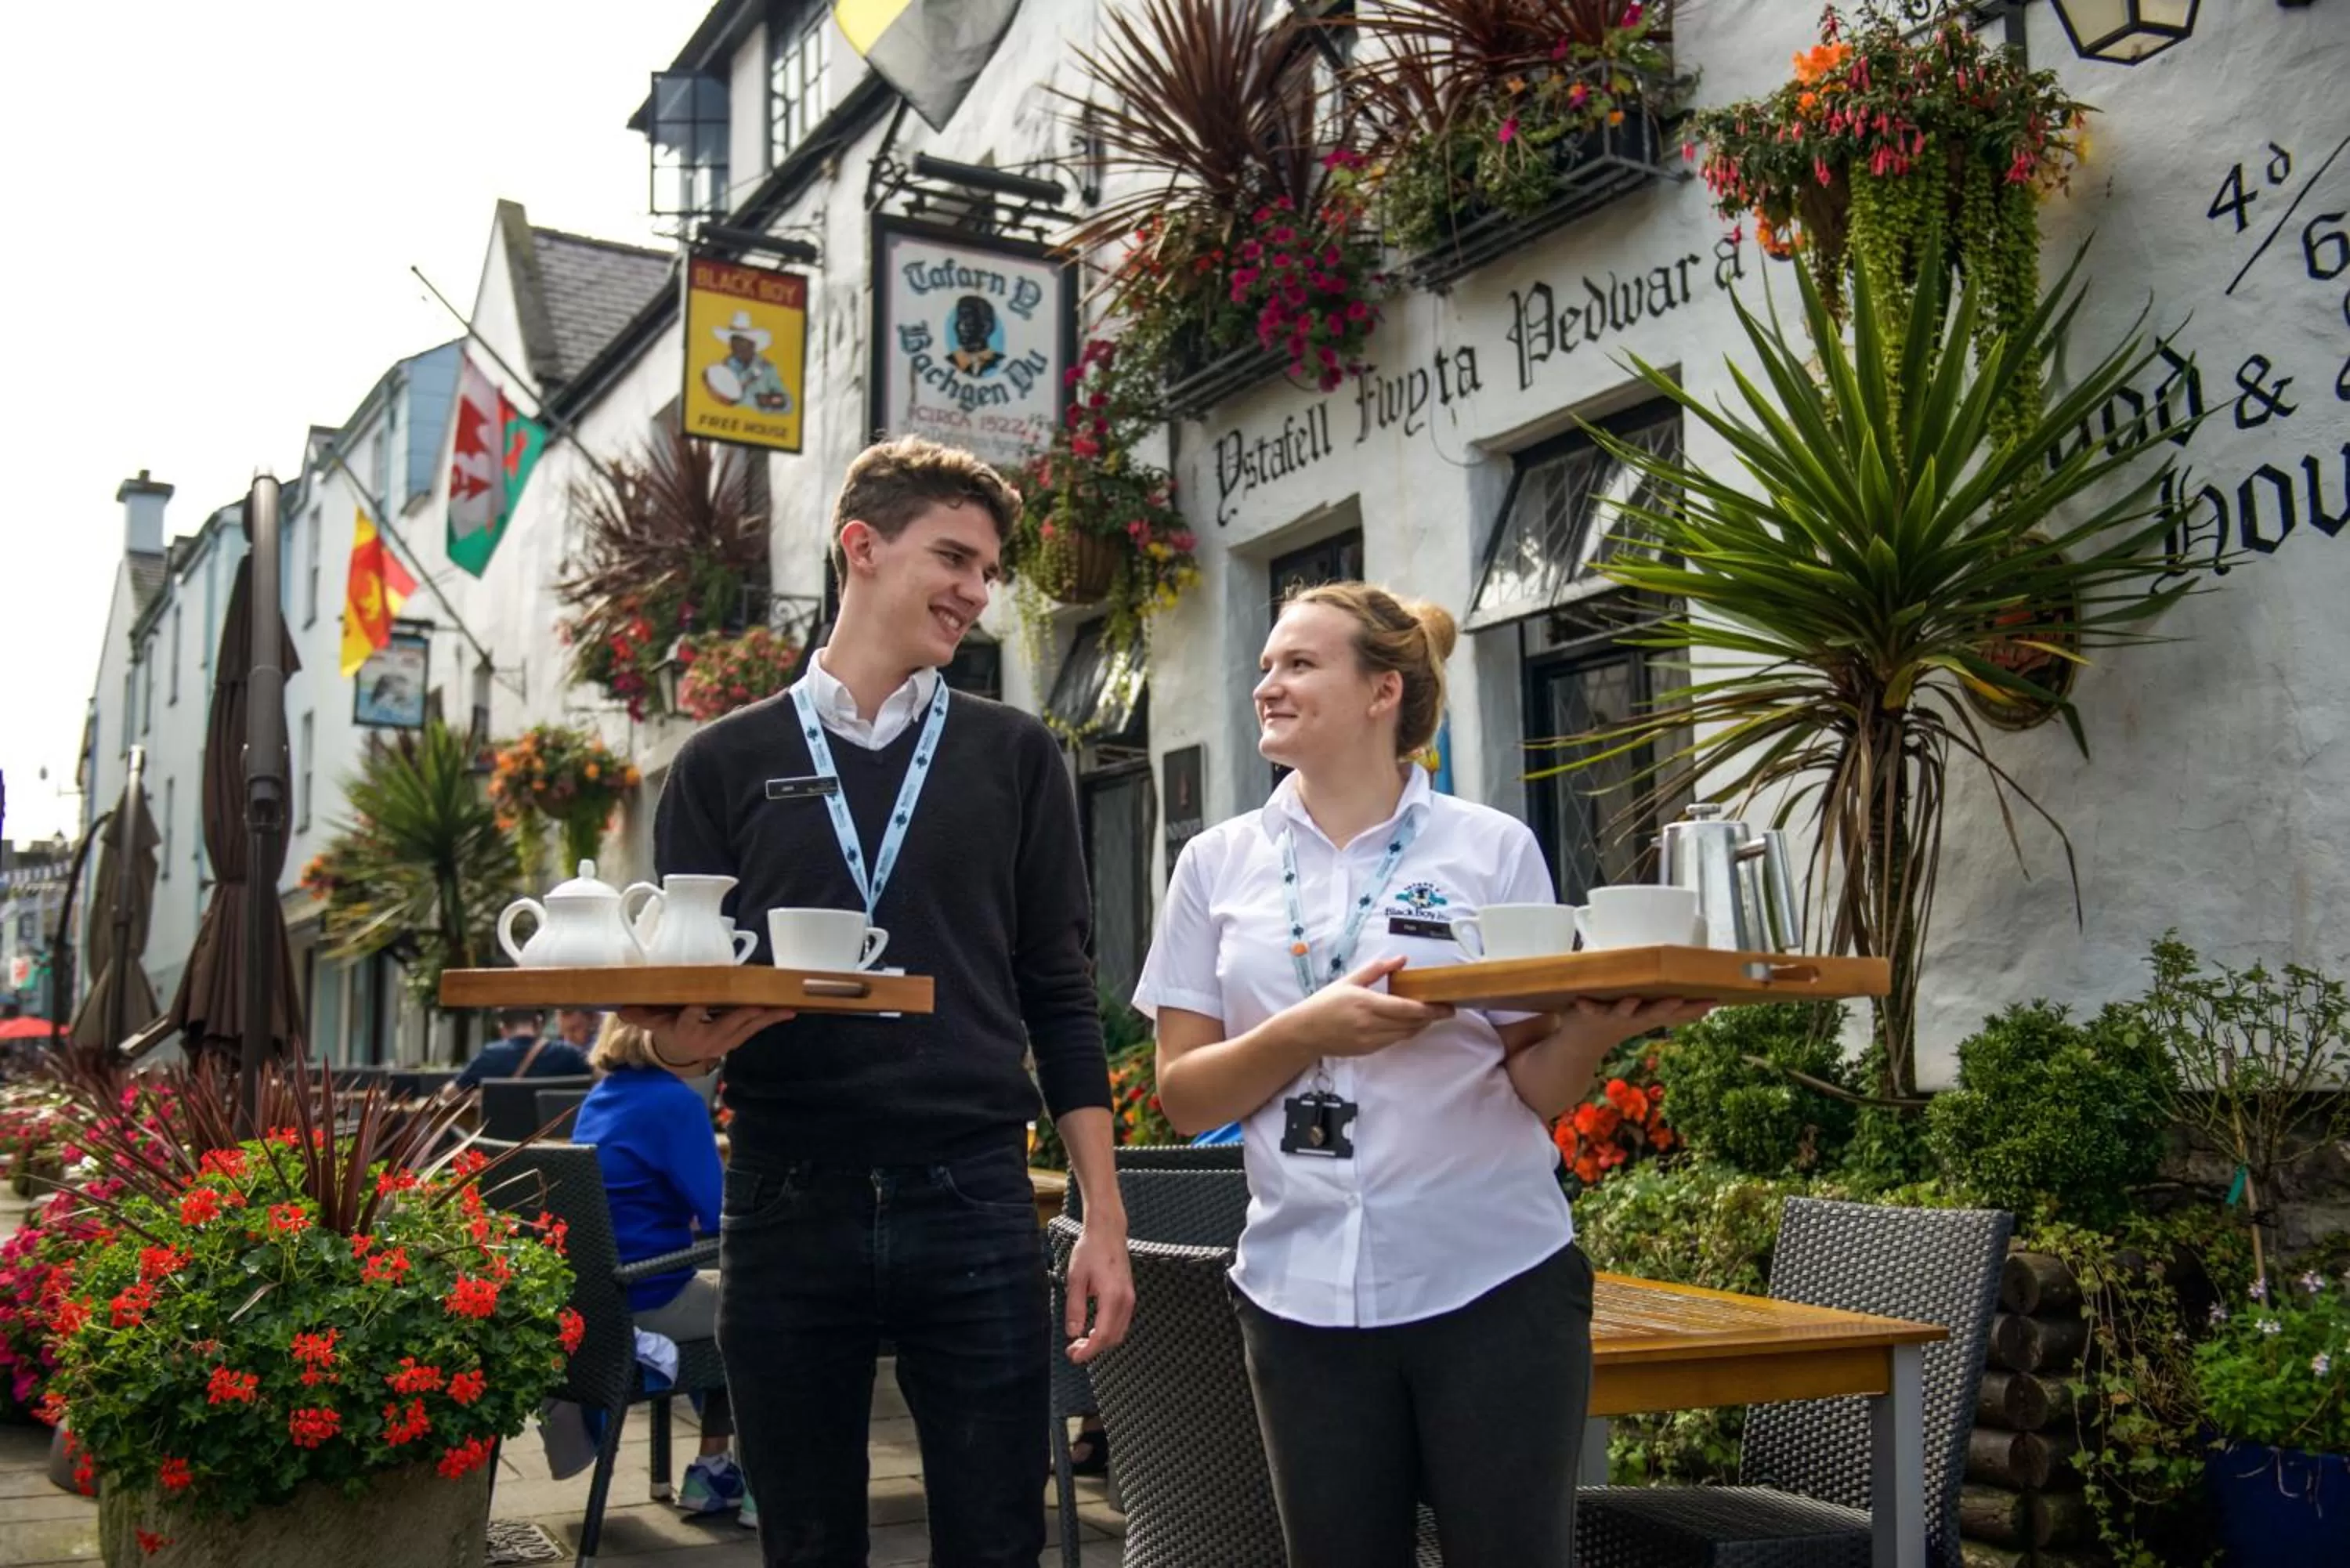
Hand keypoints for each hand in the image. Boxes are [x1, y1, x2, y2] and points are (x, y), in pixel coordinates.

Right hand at [615, 1006, 794, 1072]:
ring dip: (766, 1018)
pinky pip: (755, 1030)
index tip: (697, 1003)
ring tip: (785, 1008)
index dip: (693, 1012)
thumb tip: (621, 1007)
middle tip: (759, 1005)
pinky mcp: (736, 1040)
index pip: (688, 1020)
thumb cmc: (668, 1028)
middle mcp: (707, 1040)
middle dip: (744, 1015)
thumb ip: (643, 1014)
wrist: (680, 1053)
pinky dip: (770, 1020)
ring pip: (747, 1028)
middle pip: (727, 1025)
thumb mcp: (654, 1022)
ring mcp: (724, 1042)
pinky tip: (787, 1011)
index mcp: (684, 1031)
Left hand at [1063, 1219, 1134, 1364]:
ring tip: (1079, 1342)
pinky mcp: (1128, 1296)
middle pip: (1112, 1338)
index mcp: (1112, 1297)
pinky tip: (1092, 1329)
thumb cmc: (1090, 1251)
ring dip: (1100, 1342)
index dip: (1088, 1351)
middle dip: (1093, 1349)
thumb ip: (1075, 1307)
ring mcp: (1130, 1299)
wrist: (1108, 1232)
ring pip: (1118, 1332)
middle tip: (1072, 1350)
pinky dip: (1107, 1332)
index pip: (1102, 1336)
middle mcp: (1126, 1301)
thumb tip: (1073, 1333)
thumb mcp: (1075, 1279)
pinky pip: (1121, 1322)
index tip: (1074, 1356)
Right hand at [1290, 954, 1453, 1058]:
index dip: (1431, 1009)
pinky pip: (1395, 1041)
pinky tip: (1410, 1024)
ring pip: (1406, 1034)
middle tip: (1445, 1009)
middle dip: (1431, 1017)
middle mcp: (1371, 1024)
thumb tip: (1401, 959)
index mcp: (1367, 1003)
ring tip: (1430, 1015)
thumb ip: (1377, 969)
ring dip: (1421, 1026)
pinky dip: (1406, 1032)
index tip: (1447, 1006)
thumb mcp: (1350, 980)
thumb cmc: (1326, 1003)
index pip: (1407, 1009)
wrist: (1305, 1032)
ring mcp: (1370, 1040)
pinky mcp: (1369, 1050)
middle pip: (1411, 1023)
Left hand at [1555, 995, 1717, 1052]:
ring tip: (1632, 1000)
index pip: (1675, 1011)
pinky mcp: (1588, 1013)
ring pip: (1621, 1011)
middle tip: (1679, 1000)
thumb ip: (1669, 1009)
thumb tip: (1704, 1003)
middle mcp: (1632, 1018)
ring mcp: (1610, 1017)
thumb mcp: (1646, 1016)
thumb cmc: (1618, 1021)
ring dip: (1627, 1007)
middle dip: (1665, 1007)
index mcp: (1647, 1015)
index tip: (1713, 1001)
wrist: (1582, 1045)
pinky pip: (1588, 1009)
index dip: (1693, 1008)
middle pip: (1652, 1013)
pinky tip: (1582, 1001)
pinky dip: (1586, 1006)